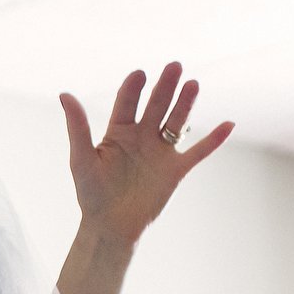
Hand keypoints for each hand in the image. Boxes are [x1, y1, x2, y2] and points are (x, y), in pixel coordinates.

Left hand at [60, 62, 233, 247]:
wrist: (110, 227)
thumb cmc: (91, 194)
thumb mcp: (81, 158)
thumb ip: (77, 127)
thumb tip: (64, 95)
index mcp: (118, 132)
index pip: (126, 103)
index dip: (133, 88)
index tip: (139, 74)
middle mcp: (141, 137)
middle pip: (156, 106)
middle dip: (165, 87)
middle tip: (175, 66)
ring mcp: (160, 152)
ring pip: (176, 122)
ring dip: (185, 104)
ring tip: (193, 84)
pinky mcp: (176, 170)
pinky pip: (198, 152)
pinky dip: (214, 140)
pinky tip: (229, 124)